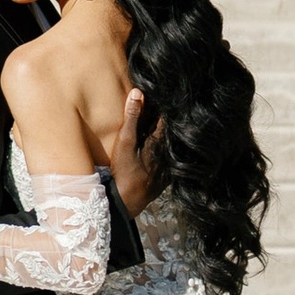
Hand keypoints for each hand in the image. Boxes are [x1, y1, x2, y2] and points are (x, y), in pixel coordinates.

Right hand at [109, 85, 157, 217]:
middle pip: (169, 131)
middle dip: (164, 120)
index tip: (159, 95)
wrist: (126, 202)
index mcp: (160, 140)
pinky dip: (168, 153)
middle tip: (159, 108)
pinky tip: (161, 153)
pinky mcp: (166, 178)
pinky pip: (171, 161)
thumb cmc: (124, 171)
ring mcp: (168, 166)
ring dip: (166, 136)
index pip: (165, 116)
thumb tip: (138, 92)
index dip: (162, 105)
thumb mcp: (125, 142)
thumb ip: (131, 117)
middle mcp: (168, 152)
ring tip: (158, 128)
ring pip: (170, 146)